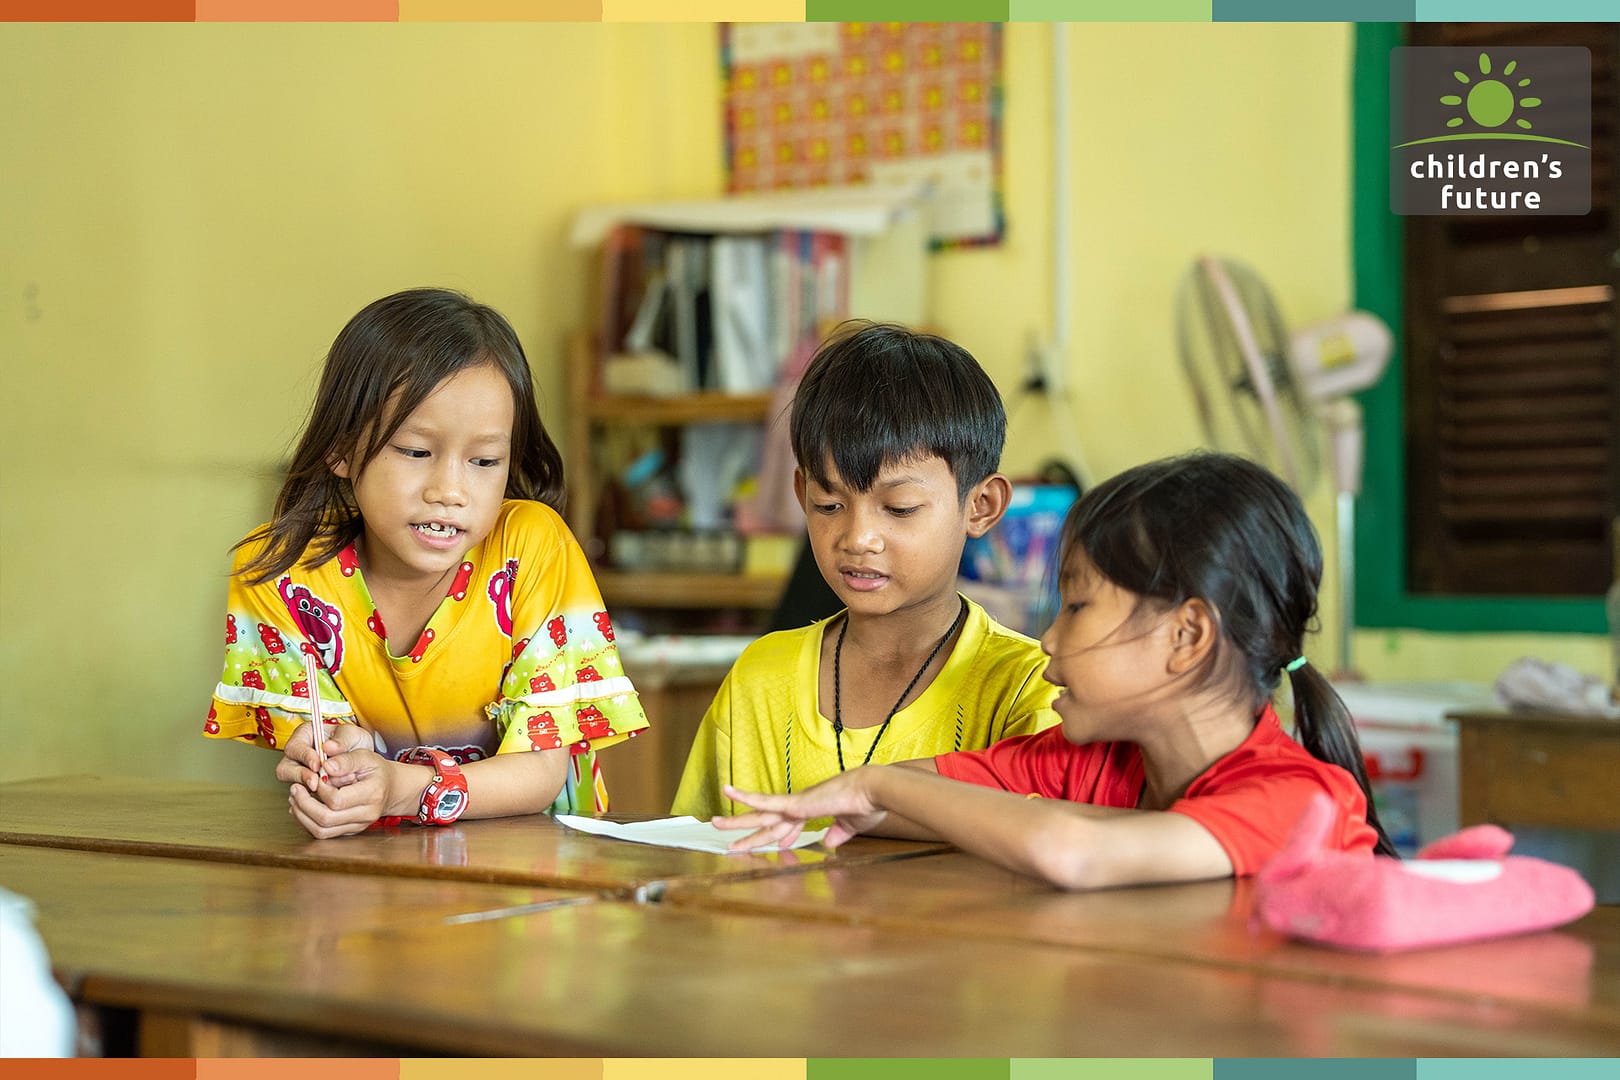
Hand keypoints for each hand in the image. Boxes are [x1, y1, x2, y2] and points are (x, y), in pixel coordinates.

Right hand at [274, 721, 374, 792]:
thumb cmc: (355, 741)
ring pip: (293, 783)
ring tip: (327, 788)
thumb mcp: (352, 735)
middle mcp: (299, 755)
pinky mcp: (308, 787)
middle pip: (285, 768)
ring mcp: (301, 772)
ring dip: (308, 787)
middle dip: (301, 776)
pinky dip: (317, 796)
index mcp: (305, 735)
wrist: (365, 758)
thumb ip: (342, 741)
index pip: (294, 747)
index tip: (318, 764)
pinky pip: (304, 794)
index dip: (304, 756)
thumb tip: (328, 748)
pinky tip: (330, 795)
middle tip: (317, 782)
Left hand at [283, 731, 410, 838]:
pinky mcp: (349, 831)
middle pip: (326, 819)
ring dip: (302, 815)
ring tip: (295, 798)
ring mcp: (358, 826)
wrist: (391, 788)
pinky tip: (302, 808)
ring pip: (321, 831)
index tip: (315, 776)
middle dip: (304, 804)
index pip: (337, 800)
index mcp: (372, 793)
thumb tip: (324, 766)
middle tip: (295, 788)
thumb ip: (345, 759)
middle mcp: (366, 814)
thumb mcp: (365, 756)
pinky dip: (307, 822)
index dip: (320, 789)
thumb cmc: (377, 771)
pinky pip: (323, 833)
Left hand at [713, 768, 887, 851]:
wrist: (874, 791)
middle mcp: (800, 806)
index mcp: (813, 811)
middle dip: (747, 831)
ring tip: (715, 822)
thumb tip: (828, 843)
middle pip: (767, 823)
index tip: (781, 845)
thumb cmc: (868, 805)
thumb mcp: (851, 826)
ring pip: (759, 816)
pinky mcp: (796, 803)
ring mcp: (796, 804)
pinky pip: (766, 801)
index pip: (791, 826)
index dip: (783, 836)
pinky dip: (746, 796)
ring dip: (737, 820)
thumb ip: (838, 834)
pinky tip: (729, 791)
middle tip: (727, 838)